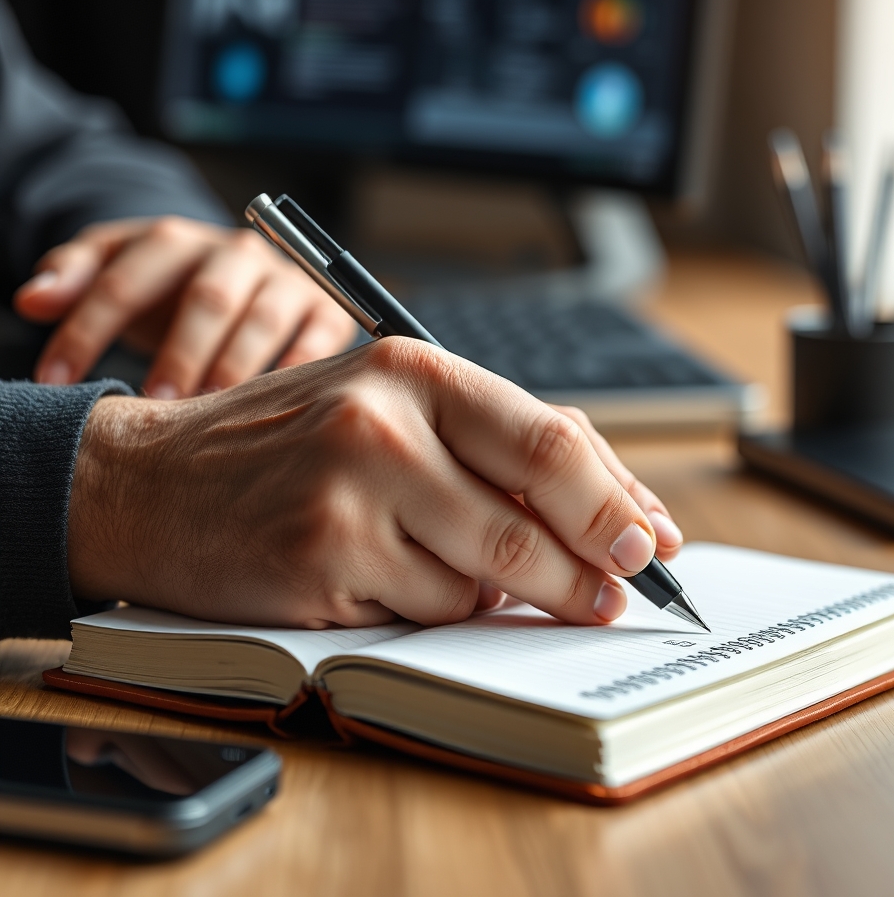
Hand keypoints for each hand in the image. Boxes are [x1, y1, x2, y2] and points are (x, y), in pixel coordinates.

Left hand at [13, 216, 356, 395]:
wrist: (247, 282)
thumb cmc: (168, 290)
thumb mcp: (117, 271)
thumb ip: (74, 278)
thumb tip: (31, 300)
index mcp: (175, 240)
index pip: (125, 280)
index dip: (87, 330)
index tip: (56, 381)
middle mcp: (236, 252)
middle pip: (208, 298)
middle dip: (178, 353)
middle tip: (154, 401)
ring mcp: (286, 280)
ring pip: (264, 320)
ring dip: (235, 368)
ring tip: (208, 411)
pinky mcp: (325, 310)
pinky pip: (318, 340)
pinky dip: (299, 370)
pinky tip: (273, 409)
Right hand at [67, 339, 683, 628]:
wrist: (152, 480)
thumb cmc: (290, 443)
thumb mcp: (394, 407)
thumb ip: (499, 444)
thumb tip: (613, 507)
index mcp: (415, 368)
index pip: (551, 442)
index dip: (617, 501)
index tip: (653, 541)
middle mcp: (383, 422)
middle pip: (534, 517)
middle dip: (593, 568)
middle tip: (617, 594)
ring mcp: (348, 495)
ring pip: (485, 580)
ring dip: (500, 594)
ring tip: (461, 570)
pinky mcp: (319, 563)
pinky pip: (426, 612)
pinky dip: (435, 609)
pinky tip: (391, 578)